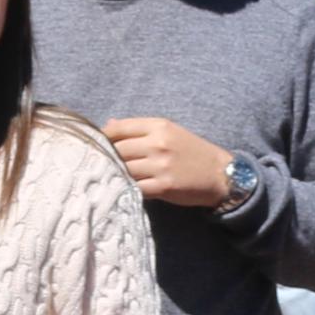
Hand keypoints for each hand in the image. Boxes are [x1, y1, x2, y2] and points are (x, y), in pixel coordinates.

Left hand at [106, 117, 233, 209]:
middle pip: (118, 149)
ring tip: (108, 178)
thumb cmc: (192, 152)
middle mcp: (158, 143)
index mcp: (159, 126)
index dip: (102, 137)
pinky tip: (123, 189)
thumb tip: (108, 125)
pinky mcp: (163, 186)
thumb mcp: (169, 131)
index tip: (94, 146)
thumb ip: (139, 129)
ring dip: (114, 175)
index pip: (119, 128)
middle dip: (106, 158)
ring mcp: (160, 165)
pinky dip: (126, 188)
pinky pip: (135, 187)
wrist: (220, 174)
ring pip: (124, 169)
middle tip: (96, 166)